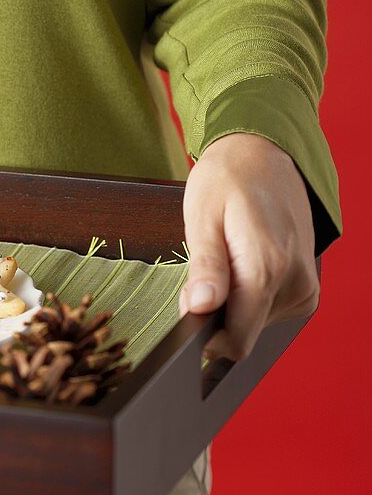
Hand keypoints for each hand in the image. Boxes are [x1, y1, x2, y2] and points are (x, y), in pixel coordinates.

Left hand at [180, 133, 318, 360]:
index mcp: (267, 268)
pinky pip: (268, 311)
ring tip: (226, 260)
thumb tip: (199, 308)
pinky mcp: (306, 287)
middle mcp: (296, 284)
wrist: (263, 154)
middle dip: (216, 314)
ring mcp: (305, 287)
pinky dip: (249, 298)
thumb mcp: (202, 218)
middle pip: (244, 332)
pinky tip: (242, 265)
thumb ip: (205, 268)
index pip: (238, 340)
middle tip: (204, 273)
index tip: (188, 311)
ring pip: (255, 324)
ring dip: (232, 304)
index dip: (205, 337)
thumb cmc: (227, 180)